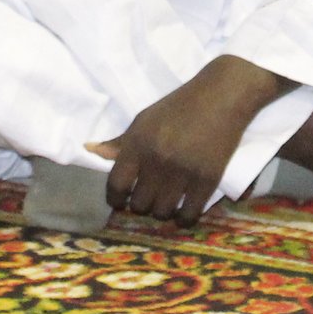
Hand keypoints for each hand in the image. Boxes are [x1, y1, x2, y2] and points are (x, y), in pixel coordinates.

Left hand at [90, 77, 265, 224]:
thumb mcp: (145, 119)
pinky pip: (188, 215)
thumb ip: (120, 142)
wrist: (222, 95)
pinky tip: (184, 212)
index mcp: (138, 143)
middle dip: (142, 203)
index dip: (116, 199)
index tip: (121, 201)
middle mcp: (157, 160)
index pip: (116, 185)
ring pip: (162, 212)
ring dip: (163, 211)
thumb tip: (90, 151)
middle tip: (150, 197)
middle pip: (139, 204)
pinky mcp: (207, 180)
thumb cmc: (180, 106)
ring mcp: (183, 171)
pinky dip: (184, 218)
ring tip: (167, 202)